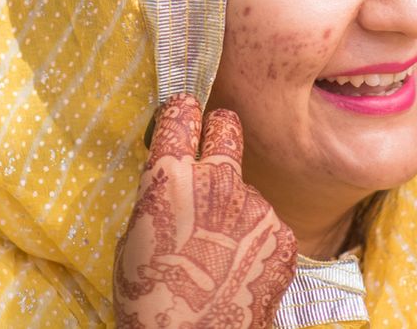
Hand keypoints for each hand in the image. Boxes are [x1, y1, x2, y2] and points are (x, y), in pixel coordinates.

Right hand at [113, 95, 297, 328]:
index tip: (182, 114)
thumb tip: (174, 182)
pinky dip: (254, 239)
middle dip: (218, 129)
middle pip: (226, 125)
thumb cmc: (150, 304)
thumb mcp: (134, 241)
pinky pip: (265, 223)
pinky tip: (240, 269)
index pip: (179, 115)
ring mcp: (256, 207)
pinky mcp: (282, 236)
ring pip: (245, 189)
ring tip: (219, 250)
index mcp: (171, 180)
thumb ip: (160, 199)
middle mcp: (217, 182)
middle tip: (213, 142)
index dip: (180, 113)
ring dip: (234, 206)